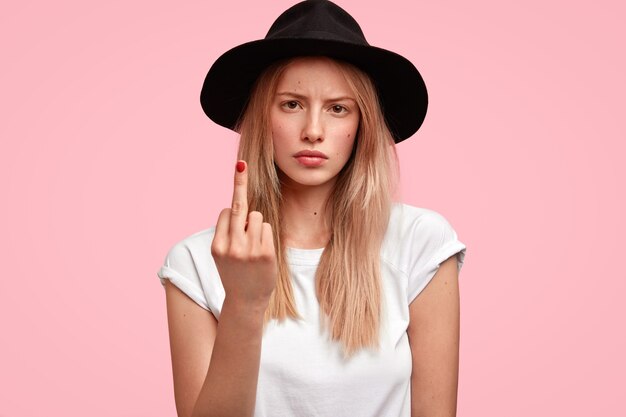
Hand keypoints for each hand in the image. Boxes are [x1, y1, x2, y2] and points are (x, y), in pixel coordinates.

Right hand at [210, 160, 277, 308]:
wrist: (246, 301)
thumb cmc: (235, 274)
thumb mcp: (223, 255)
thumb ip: (227, 232)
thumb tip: (234, 203)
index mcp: (217, 246)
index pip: (226, 212)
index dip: (233, 212)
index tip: (238, 172)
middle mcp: (231, 246)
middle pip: (239, 206)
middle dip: (239, 183)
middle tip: (240, 163)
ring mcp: (249, 250)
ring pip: (256, 216)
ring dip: (256, 225)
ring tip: (253, 246)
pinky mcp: (266, 253)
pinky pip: (267, 228)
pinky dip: (265, 234)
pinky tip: (262, 251)